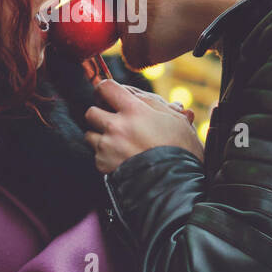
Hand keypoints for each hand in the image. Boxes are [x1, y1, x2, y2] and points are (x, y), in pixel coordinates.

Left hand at [84, 79, 204, 173]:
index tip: (108, 95)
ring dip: (100, 137)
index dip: (105, 90)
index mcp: (134, 110)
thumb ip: (156, 105)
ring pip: (90, 134)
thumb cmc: (181, 149)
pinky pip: (96, 156)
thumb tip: (146, 99)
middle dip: (100, 115)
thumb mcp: (175, 120)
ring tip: (118, 143)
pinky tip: (121, 159)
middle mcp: (117, 126)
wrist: (176, 184)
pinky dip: (105, 157)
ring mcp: (108, 147)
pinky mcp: (104, 165)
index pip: (105, 87)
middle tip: (114, 122)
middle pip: (91, 111)